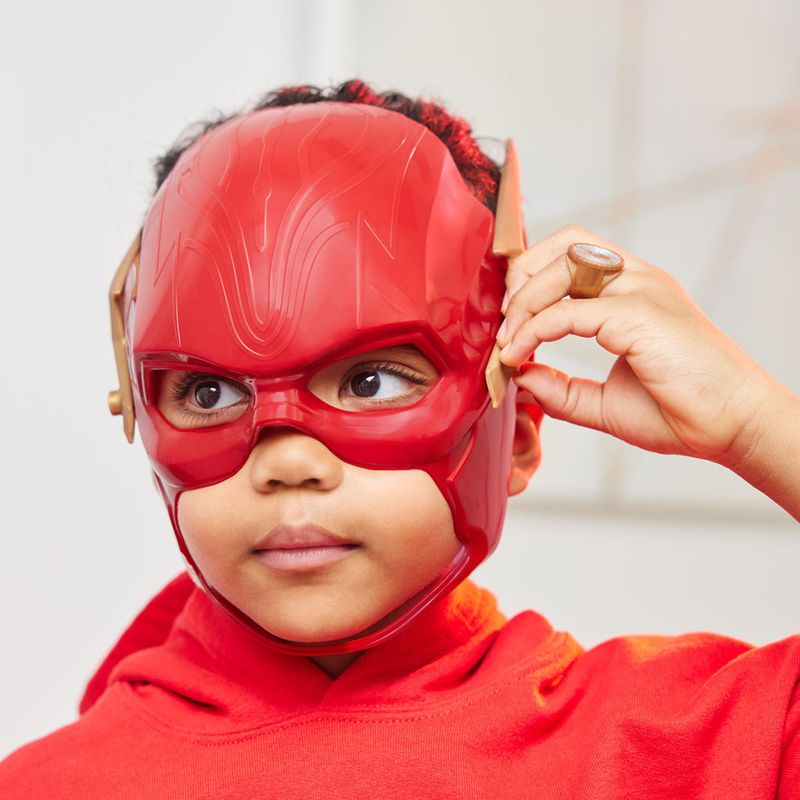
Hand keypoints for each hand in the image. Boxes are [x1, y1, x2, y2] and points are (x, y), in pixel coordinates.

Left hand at [496, 224, 783, 469]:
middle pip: (565, 243)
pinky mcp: (641, 315)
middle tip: (502, 322)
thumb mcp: (603, 402)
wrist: (733, 429)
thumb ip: (560, 388)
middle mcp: (638, 280)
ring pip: (564, 265)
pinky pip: (570, 310)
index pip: (573, 254)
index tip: (507, 325)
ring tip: (506, 340)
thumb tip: (519, 377)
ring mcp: (643, 291)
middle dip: (521, 276)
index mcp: (634, 290)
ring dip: (524, 300)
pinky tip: (517, 354)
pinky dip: (535, 329)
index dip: (530, 279)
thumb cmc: (680, 412)